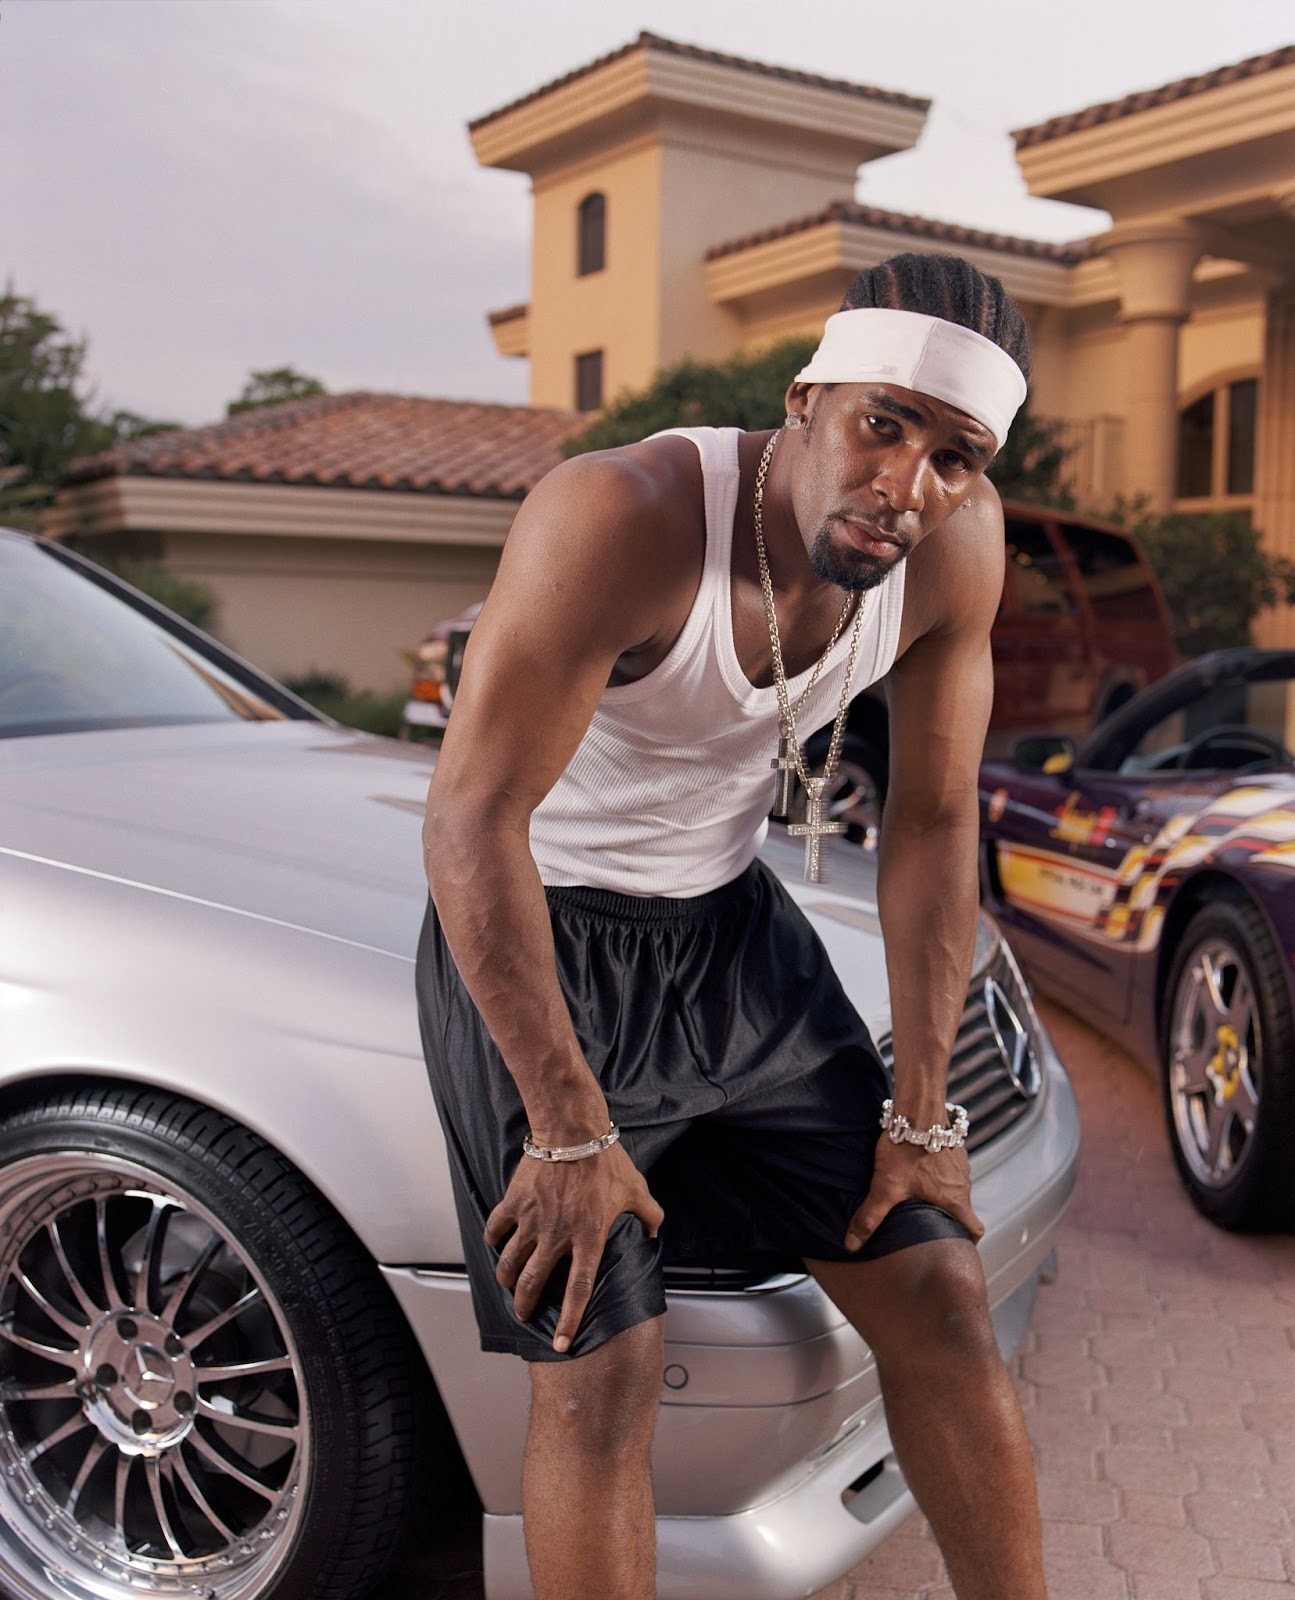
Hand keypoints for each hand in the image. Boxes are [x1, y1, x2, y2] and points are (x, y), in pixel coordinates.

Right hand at [484, 1142, 663, 1352]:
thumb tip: (654, 1231)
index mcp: (589, 1238)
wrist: (572, 1129)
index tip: (560, 1343)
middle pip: (532, 1284)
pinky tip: (497, 1243)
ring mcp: (532, 1220)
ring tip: (508, 1282)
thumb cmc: (605, 1159)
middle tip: (523, 1313)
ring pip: (508, 1263)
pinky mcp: (515, 1203)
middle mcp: (557, 1235)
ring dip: (506, 1278)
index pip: (578, 1289)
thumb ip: (649, 1215)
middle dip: (524, 1306)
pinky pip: (496, 1229)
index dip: (569, 1320)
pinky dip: (494, 1240)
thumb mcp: (636, 1189)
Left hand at [845, 1134, 983, 1249]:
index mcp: (954, 1199)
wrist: (917, 1110)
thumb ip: (870, 1217)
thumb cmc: (906, 1149)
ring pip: (957, 1185)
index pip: (975, 1228)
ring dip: (944, 1191)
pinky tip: (920, 1166)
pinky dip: (940, 1170)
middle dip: (950, 1217)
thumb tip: (852, 1244)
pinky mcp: (952, 1145)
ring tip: (922, 1193)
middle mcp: (963, 1183)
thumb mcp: (886, 1187)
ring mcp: (960, 1163)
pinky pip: (950, 1165)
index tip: (959, 1244)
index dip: (969, 1240)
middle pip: (964, 1207)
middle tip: (931, 1221)